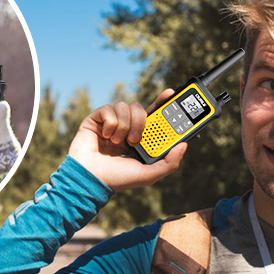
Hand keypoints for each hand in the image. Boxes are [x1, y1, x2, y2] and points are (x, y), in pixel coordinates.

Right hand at [67, 88, 186, 190]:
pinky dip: (110, 125)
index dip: (162, 103)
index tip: (170, 94)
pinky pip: (109, 109)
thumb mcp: (148, 175)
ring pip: (125, 107)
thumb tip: (184, 145)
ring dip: (124, 127)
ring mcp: (111, 122)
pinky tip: (105, 138)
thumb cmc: (117, 179)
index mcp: (140, 138)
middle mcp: (126, 127)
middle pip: (141, 108)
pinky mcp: (96, 119)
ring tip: (117, 143)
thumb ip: (169, 164)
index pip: (154, 116)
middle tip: (136, 139)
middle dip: (141, 120)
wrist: (89, 179)